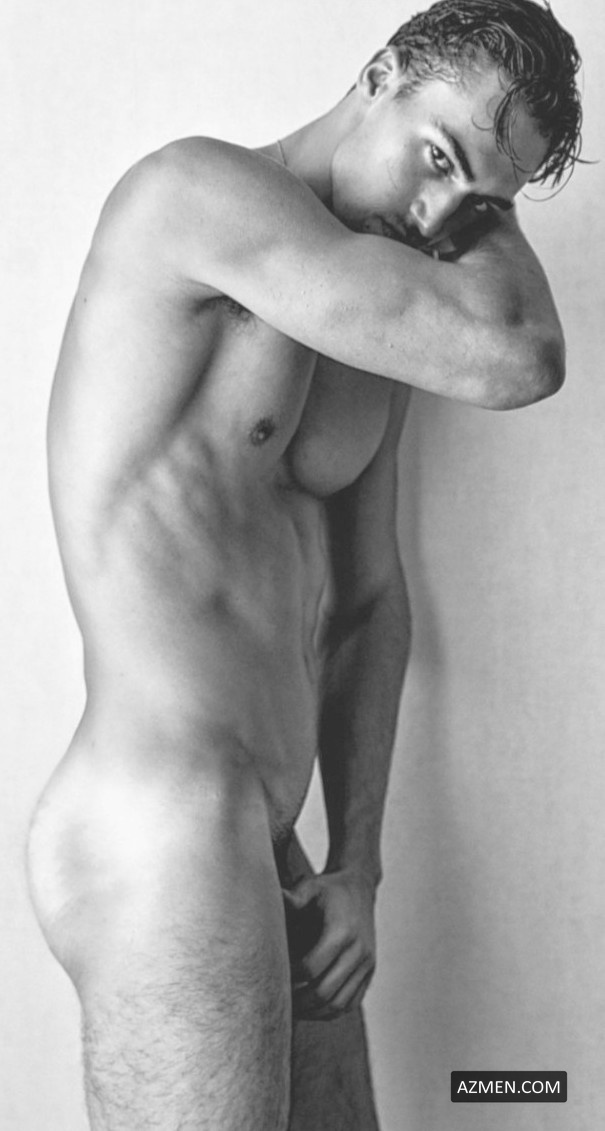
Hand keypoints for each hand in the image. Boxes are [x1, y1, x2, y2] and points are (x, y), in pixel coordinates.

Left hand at [282, 869, 376, 1021]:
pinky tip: (311, 1008)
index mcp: (342, 932)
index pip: (311, 968)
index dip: (289, 978)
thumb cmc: (328, 888)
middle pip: (325, 992)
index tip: (271, 977)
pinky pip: (351, 1002)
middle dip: (298, 1003)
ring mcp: (367, 964)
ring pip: (339, 1004)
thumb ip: (292, 897)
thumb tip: (272, 897)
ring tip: (291, 1011)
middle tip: (277, 1003)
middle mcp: (358, 951)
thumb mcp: (310, 886)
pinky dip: (330, 1012)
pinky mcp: (370, 972)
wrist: (360, 886)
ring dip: (313, 1012)